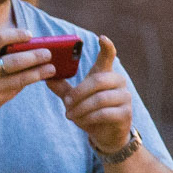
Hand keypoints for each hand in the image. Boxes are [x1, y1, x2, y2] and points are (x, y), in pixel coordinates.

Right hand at [0, 23, 56, 122]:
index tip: (30, 35)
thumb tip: (22, 41)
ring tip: (51, 68)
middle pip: (16, 60)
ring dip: (40, 72)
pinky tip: (36, 77)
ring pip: (22, 78)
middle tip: (48, 53)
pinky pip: (17, 89)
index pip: (1, 38)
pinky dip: (27, 82)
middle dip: (36, 56)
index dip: (18, 34)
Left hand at [51, 36, 132, 154]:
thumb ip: (63, 89)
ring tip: (70, 115)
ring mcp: (125, 97)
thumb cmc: (90, 112)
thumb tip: (46, 78)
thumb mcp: (75, 99)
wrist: (106, 135)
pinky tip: (82, 121)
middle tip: (66, 103)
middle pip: (98, 80)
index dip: (106, 46)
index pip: (108, 56)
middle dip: (79, 93)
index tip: (102, 37)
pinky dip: (89, 117)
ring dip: (81, 108)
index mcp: (105, 74)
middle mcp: (118, 82)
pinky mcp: (126, 113)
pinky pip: (104, 113)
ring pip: (99, 99)